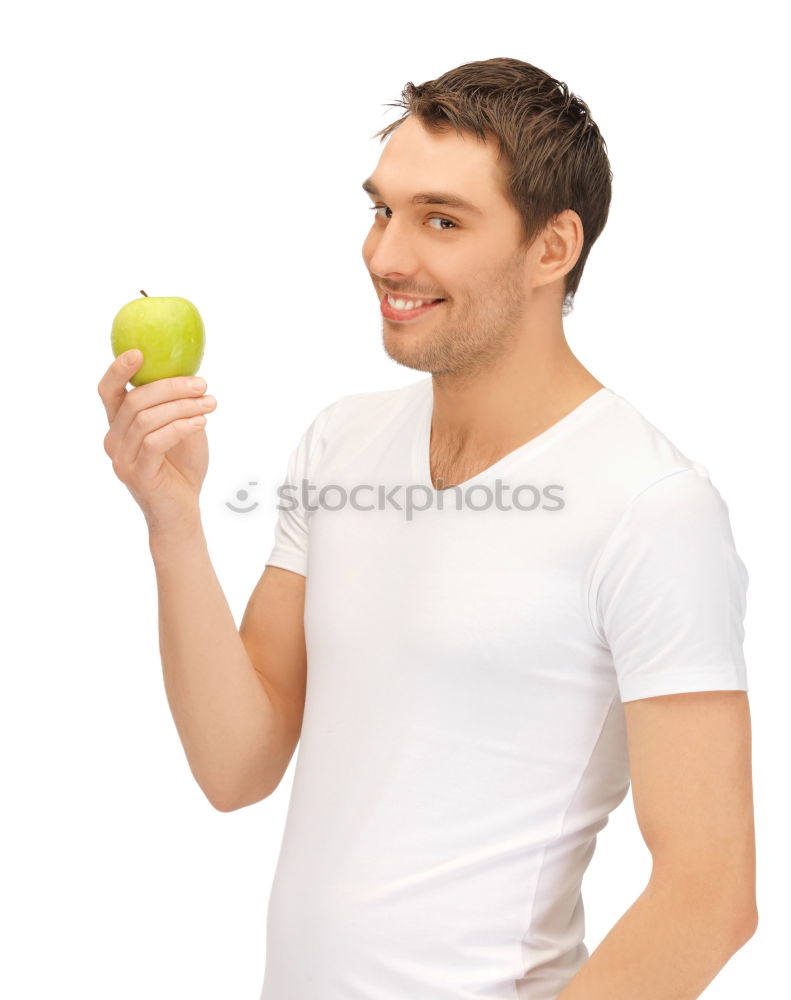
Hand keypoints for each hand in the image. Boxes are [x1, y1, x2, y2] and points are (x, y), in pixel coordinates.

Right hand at [98, 350, 217, 530]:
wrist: (182, 512)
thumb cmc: (182, 468)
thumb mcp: (183, 429)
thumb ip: (177, 405)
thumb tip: (192, 373)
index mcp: (120, 425)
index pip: (109, 391)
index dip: (119, 369)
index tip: (140, 352)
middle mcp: (114, 440)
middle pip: (134, 401)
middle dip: (170, 387)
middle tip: (202, 383)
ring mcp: (122, 459)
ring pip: (146, 419)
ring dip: (182, 407)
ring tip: (210, 404)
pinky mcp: (137, 475)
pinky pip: (155, 442)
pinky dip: (180, 427)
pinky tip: (201, 423)